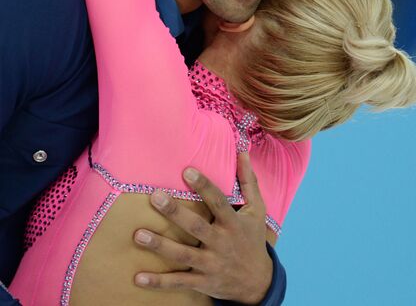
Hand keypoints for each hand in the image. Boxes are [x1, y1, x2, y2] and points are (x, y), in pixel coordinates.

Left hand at [133, 153, 272, 303]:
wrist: (258, 282)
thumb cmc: (253, 238)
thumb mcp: (256, 210)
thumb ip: (248, 181)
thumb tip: (243, 151)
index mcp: (233, 223)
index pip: (217, 202)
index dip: (203, 186)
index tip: (187, 171)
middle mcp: (221, 243)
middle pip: (196, 227)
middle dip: (175, 212)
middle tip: (155, 197)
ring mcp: (211, 264)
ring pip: (183, 255)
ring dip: (160, 246)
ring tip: (138, 234)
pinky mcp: (202, 282)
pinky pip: (179, 282)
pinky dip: (159, 282)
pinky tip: (138, 277)